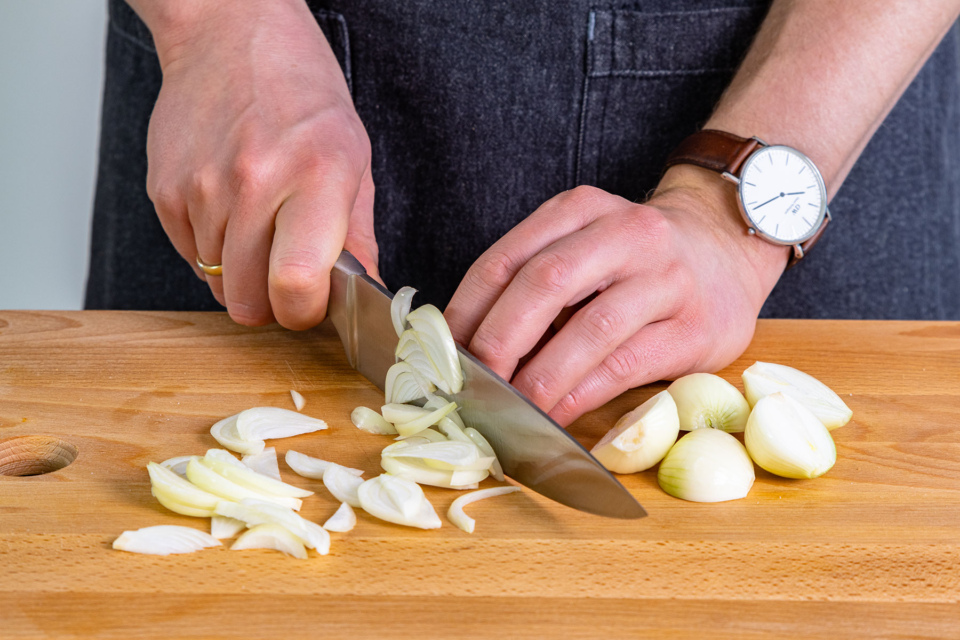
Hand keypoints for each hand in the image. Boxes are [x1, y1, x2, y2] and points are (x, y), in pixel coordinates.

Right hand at [144, 0, 376, 328]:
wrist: (230, 36)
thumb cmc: (302, 97)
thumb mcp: (353, 160)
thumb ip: (359, 238)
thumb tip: (369, 297)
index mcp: (317, 175)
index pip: (296, 283)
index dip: (304, 312)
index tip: (311, 304)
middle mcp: (255, 181)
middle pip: (248, 299)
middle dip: (271, 303)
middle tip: (287, 274)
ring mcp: (203, 187)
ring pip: (217, 283)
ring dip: (240, 274)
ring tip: (260, 226)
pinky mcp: (165, 190)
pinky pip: (189, 257)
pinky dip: (212, 249)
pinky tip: (231, 209)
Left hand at [444, 165, 788, 425]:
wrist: (726, 250)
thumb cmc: (635, 261)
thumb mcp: (584, 246)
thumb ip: (534, 282)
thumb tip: (466, 346)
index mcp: (582, 210)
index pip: (509, 258)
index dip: (467, 309)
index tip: (442, 353)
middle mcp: (627, 234)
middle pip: (546, 285)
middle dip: (499, 341)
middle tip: (471, 385)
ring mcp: (667, 280)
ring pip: (591, 329)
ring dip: (541, 377)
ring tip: (510, 410)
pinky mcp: (695, 328)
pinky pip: (627, 365)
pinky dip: (582, 394)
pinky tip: (555, 414)